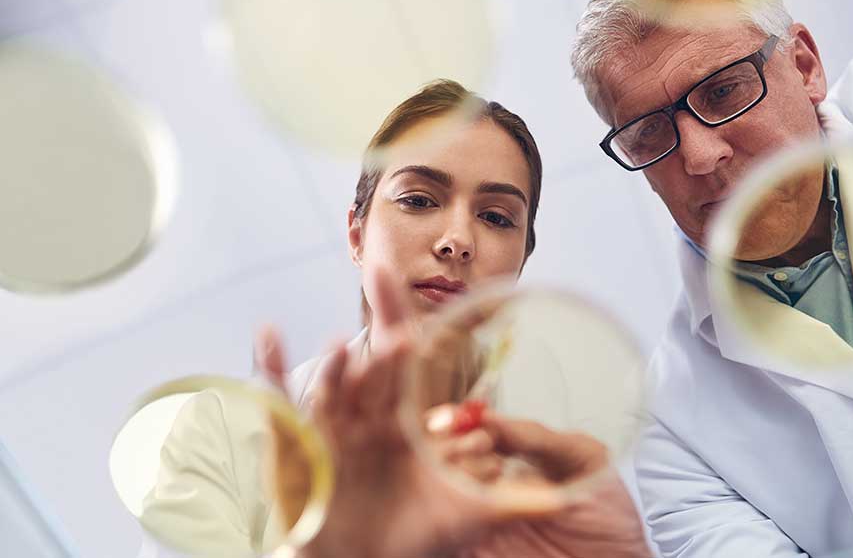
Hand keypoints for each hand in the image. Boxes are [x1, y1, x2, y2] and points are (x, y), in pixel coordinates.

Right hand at [256, 270, 563, 557]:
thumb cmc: (411, 541)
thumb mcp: (464, 517)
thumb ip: (510, 501)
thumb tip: (566, 499)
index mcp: (402, 427)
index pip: (408, 384)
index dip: (411, 359)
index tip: (420, 333)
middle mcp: (364, 424)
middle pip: (372, 385)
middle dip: (382, 364)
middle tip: (400, 340)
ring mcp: (329, 435)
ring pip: (332, 394)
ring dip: (335, 371)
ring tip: (343, 348)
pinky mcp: (297, 449)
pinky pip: (282, 404)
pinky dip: (271, 369)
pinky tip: (269, 334)